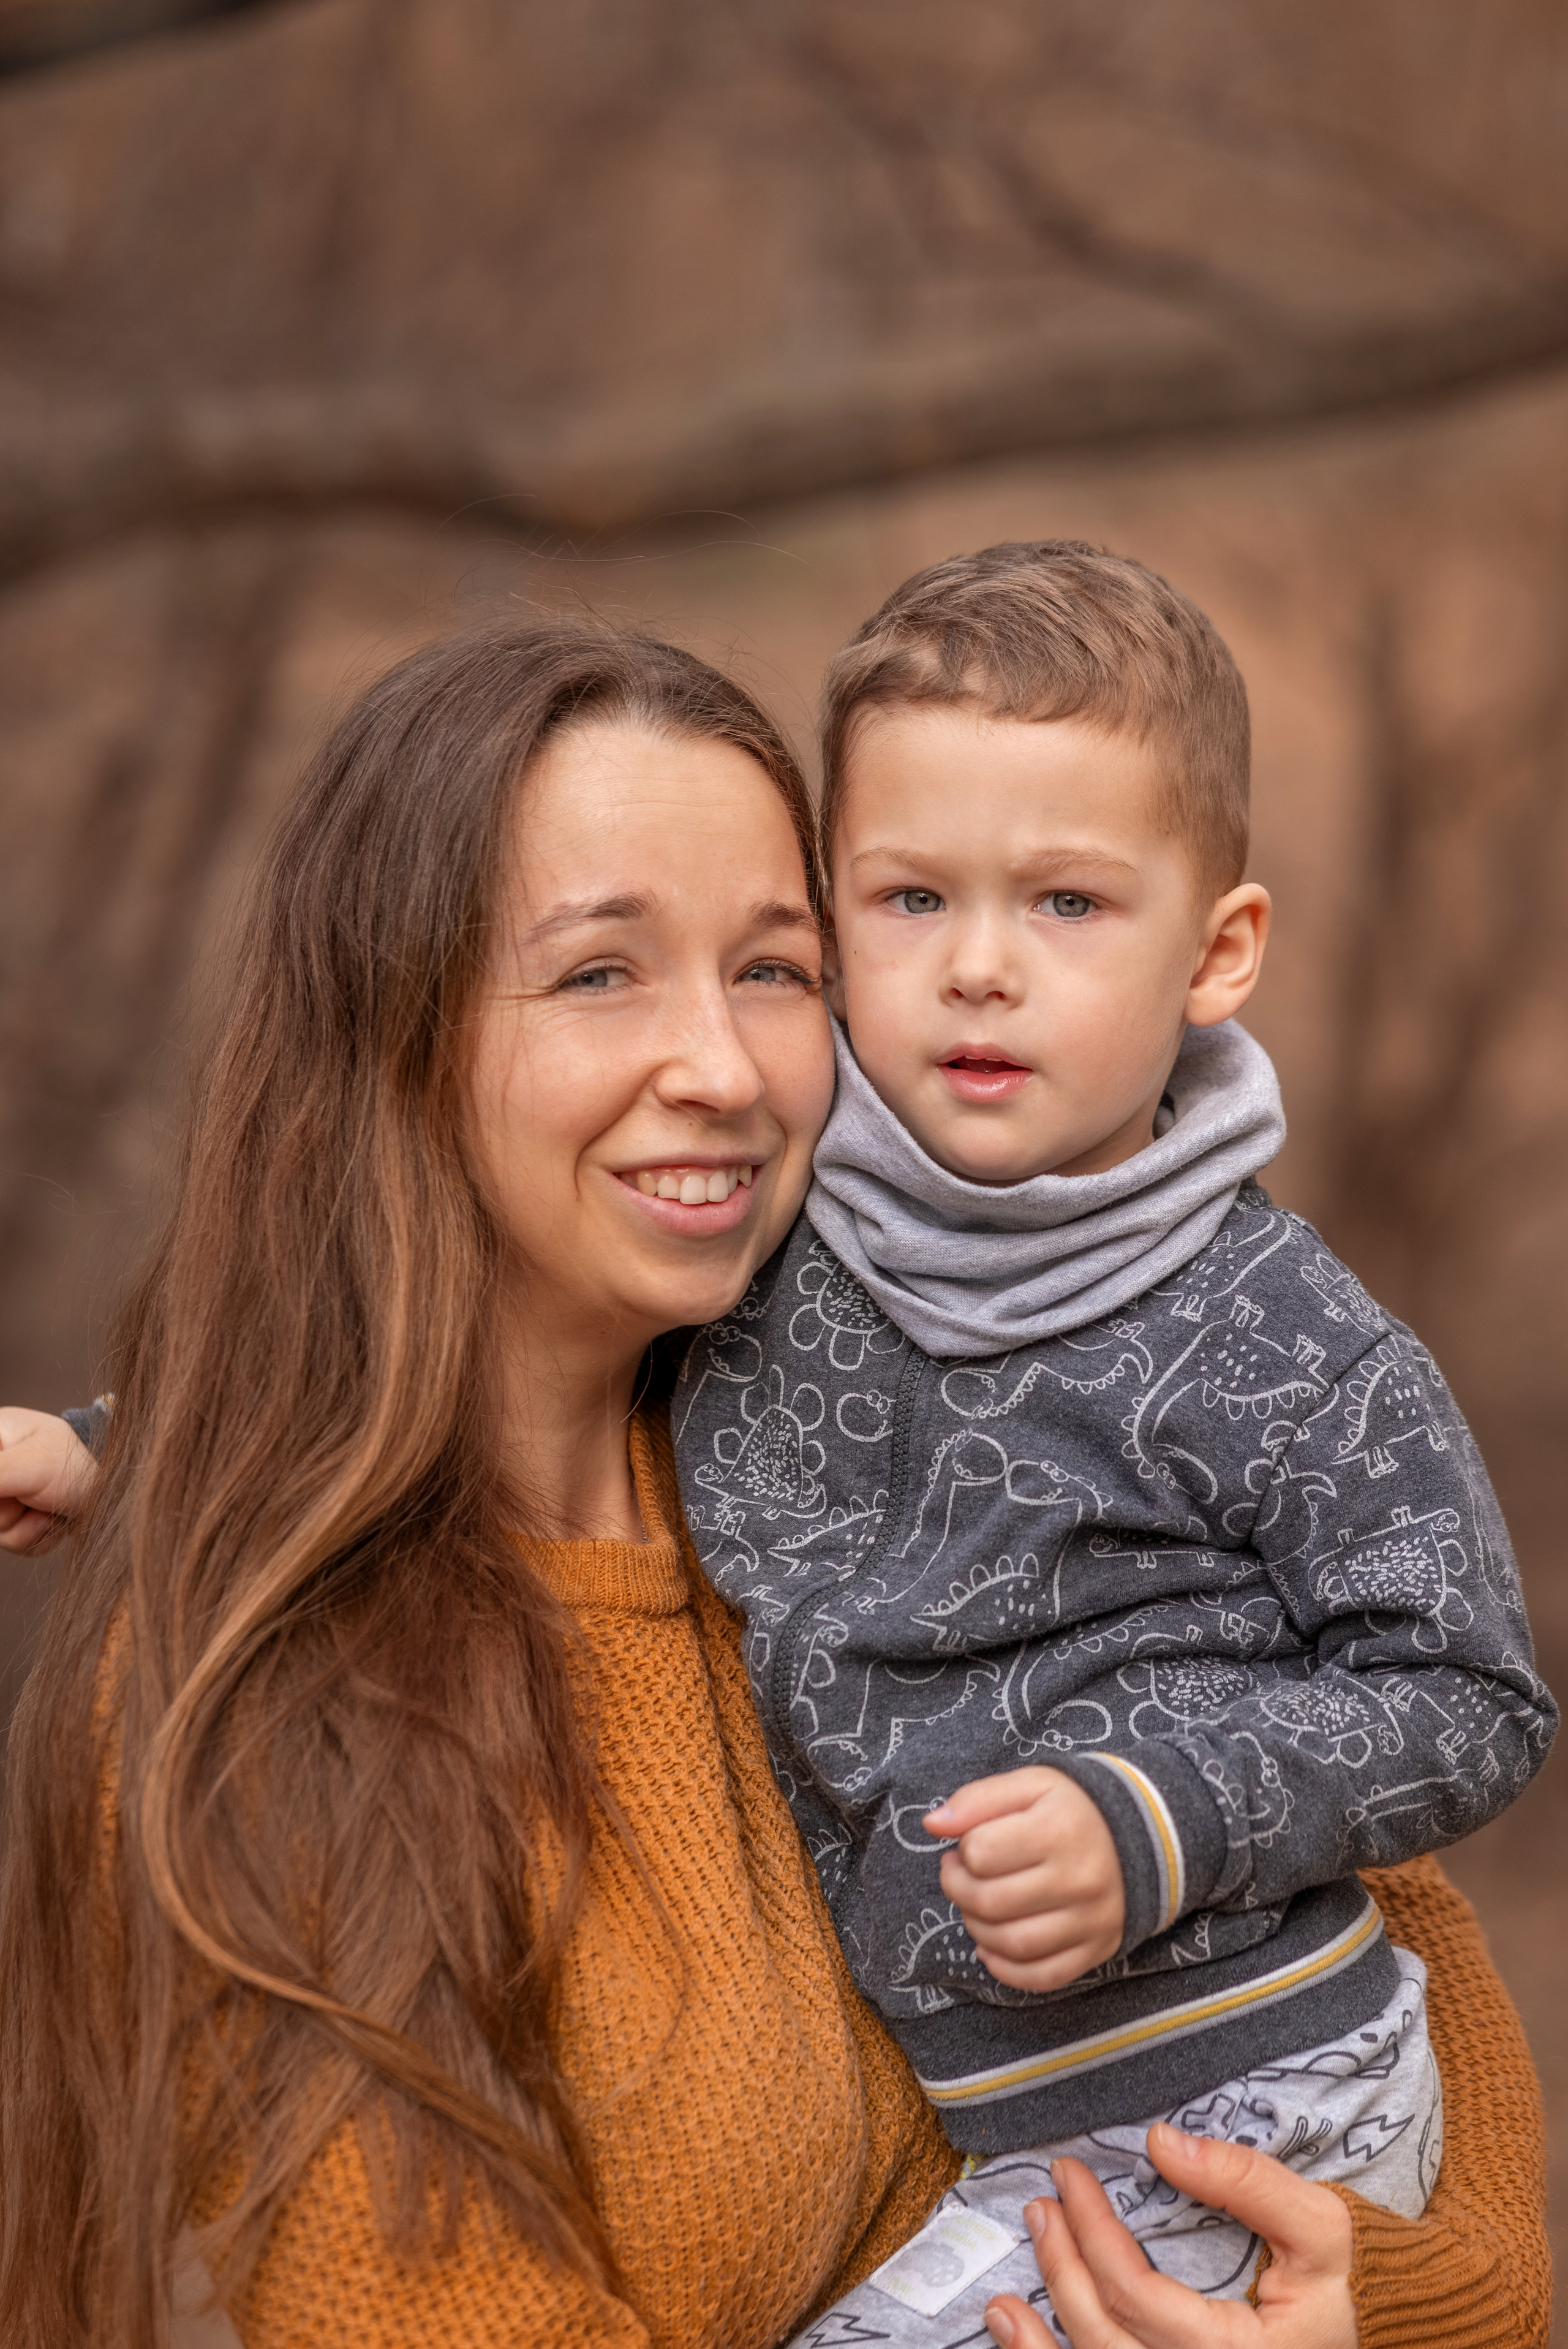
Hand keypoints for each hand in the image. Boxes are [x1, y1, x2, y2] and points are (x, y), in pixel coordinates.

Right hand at [0, 1410, 98, 1554]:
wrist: (116, 1492)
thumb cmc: (76, 1465)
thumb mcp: (27, 1467)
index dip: (0, 1493)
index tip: (11, 1492)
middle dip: (9, 1512)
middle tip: (36, 1495)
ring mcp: (6, 1495)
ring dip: (27, 1527)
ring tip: (50, 1505)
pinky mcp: (20, 1520)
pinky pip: (14, 1544)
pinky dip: (37, 1538)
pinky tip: (55, 1519)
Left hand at [924, 1766, 1124, 1990]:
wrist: (1144, 1836)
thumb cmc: (1075, 1808)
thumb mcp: (1031, 1785)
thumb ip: (979, 1799)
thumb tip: (932, 1824)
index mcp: (1060, 1829)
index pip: (982, 1853)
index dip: (961, 1851)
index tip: (964, 1848)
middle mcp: (1080, 1879)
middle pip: (990, 1902)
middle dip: (958, 1891)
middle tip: (960, 1877)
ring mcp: (1092, 1921)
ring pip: (1013, 1944)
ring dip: (977, 1929)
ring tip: (977, 1906)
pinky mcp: (1097, 1950)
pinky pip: (1043, 1977)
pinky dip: (1007, 1971)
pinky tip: (992, 1948)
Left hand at [983, 2123, 1356, 2348]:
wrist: (1380, 2332)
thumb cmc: (1354, 2287)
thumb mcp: (1320, 2229)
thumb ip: (1248, 2183)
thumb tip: (1162, 2143)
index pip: (1136, 2293)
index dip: (1091, 2231)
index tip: (1069, 2174)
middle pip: (1105, 2337)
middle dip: (1062, 2267)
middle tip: (1040, 2206)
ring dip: (1040, 2341)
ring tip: (1002, 2301)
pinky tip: (1021, 2338)